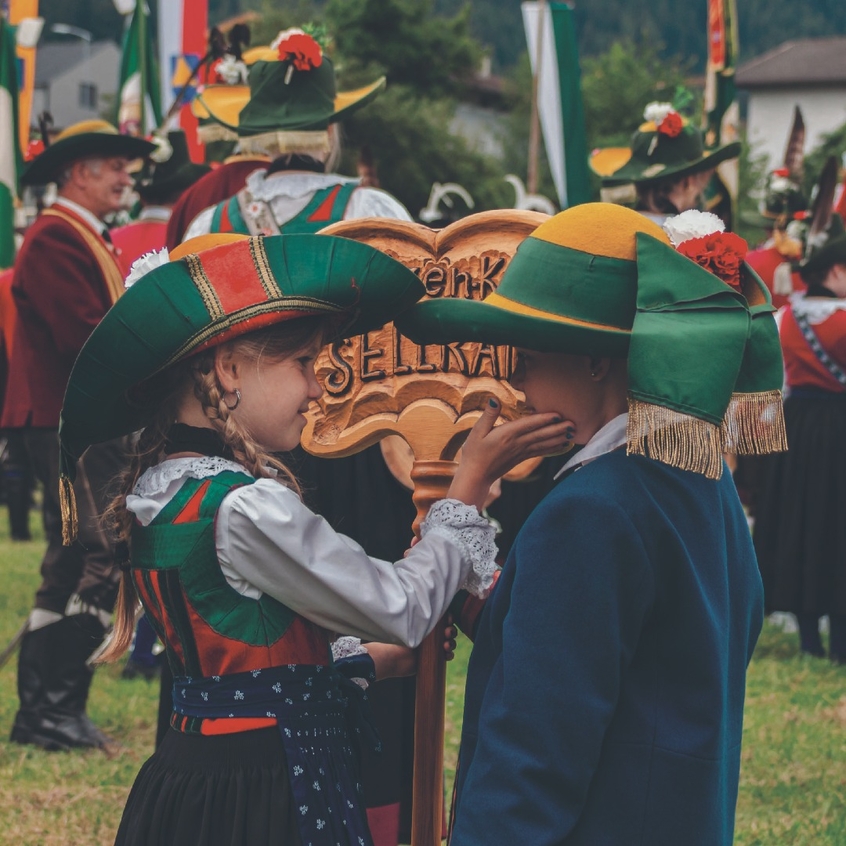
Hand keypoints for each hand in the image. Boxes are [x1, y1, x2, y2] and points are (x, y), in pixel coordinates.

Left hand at [366, 618, 457, 677]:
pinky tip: (447, 655)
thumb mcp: (412, 626)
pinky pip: (447, 656)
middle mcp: (432, 635)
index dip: (449, 620)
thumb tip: (431, 604)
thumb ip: (421, 618)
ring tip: (446, 646)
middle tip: (447, 633)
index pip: (443, 620)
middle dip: (451, 631)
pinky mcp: (434, 659)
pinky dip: (449, 655)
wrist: (394, 658)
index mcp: (428, 625)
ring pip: (450, 643)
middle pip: (448, 631)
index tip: (449, 620)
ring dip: (451, 643)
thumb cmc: (401, 638)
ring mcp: (434, 647)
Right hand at [448, 399, 573, 511]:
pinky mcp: (521, 458)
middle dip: (558, 429)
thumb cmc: (474, 452)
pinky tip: (562, 445)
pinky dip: (553, 448)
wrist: (476, 476)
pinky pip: (540, 452)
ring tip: (572, 434)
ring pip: (543, 444)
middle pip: (541, 435)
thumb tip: (494, 399)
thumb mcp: (476, 431)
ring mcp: (520, 452)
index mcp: (506, 435)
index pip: (528, 425)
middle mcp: (517, 444)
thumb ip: (488, 415)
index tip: (558, 414)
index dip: (544, 419)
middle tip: (573, 424)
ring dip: (559, 438)